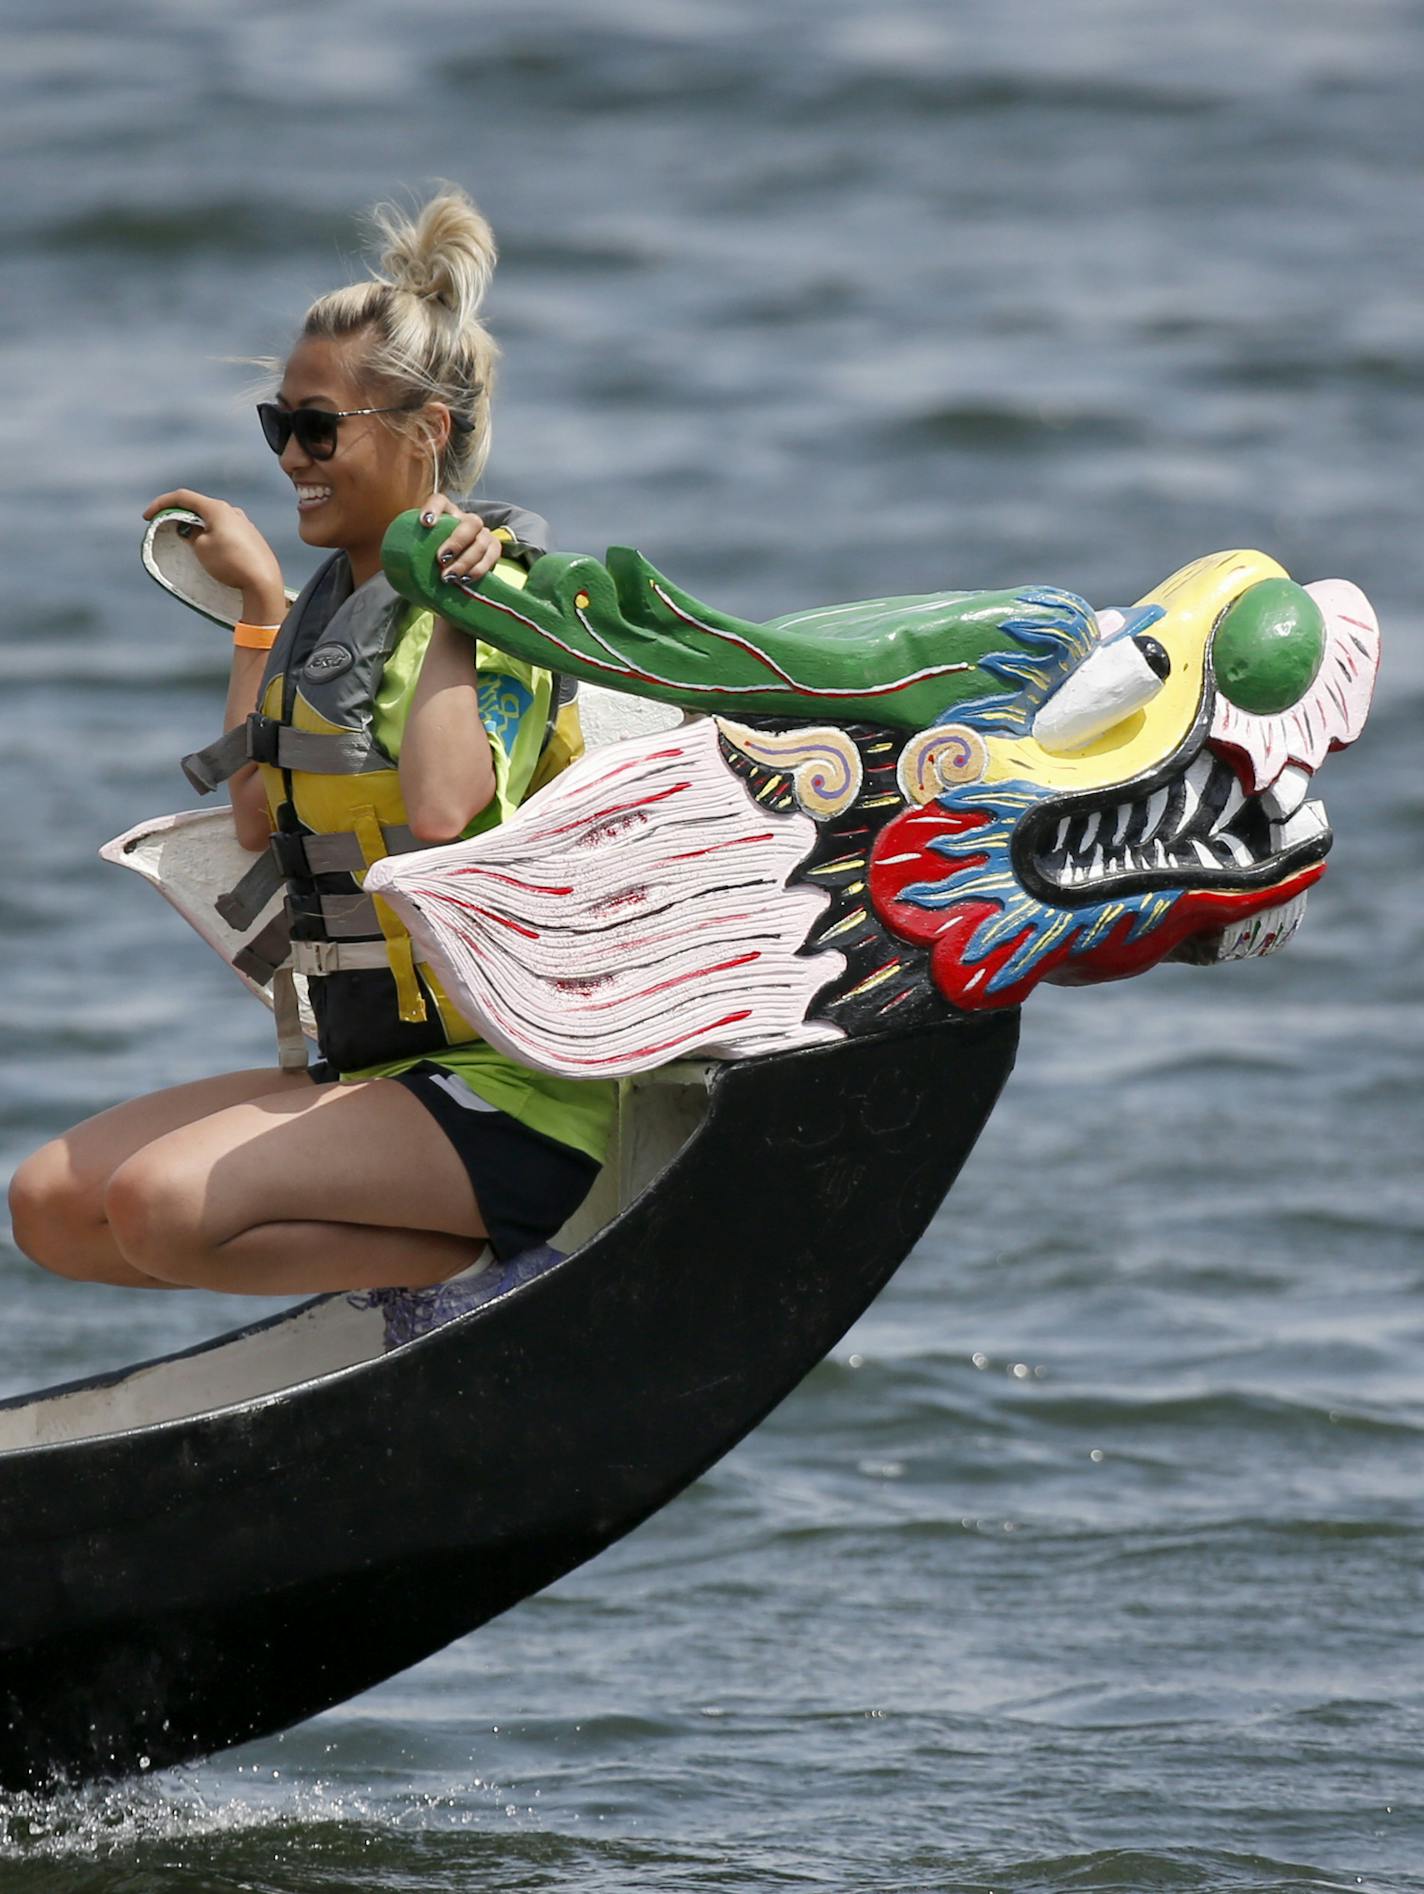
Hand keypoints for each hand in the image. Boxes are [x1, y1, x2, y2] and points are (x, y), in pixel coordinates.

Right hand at [143, 489, 284, 620]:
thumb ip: (191, 534)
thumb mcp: (201, 547)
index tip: (147, 517)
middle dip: (179, 515)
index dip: (161, 504)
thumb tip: (193, 530)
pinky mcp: (251, 538)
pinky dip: (210, 534)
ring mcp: (244, 524)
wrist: (263, 582)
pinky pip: (225, 530)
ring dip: (196, 525)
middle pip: (199, 507)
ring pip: (213, 519)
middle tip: (166, 527)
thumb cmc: (229, 563)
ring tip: (187, 540)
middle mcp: (232, 511)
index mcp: (217, 508)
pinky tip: (209, 548)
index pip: (183, 497)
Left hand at [419, 492, 502, 584]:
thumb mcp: (419, 555)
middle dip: (457, 541)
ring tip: (449, 577)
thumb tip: (394, 564)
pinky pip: (492, 556)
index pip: (440, 501)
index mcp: (445, 515)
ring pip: (481, 540)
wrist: (451, 582)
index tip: (425, 523)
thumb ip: (410, 552)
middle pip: (469, 522)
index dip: (434, 508)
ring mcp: (482, 534)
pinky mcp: (493, 549)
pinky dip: (478, 569)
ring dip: (466, 560)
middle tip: (441, 559)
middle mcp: (465, 520)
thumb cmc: (430, 565)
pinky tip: (464, 579)